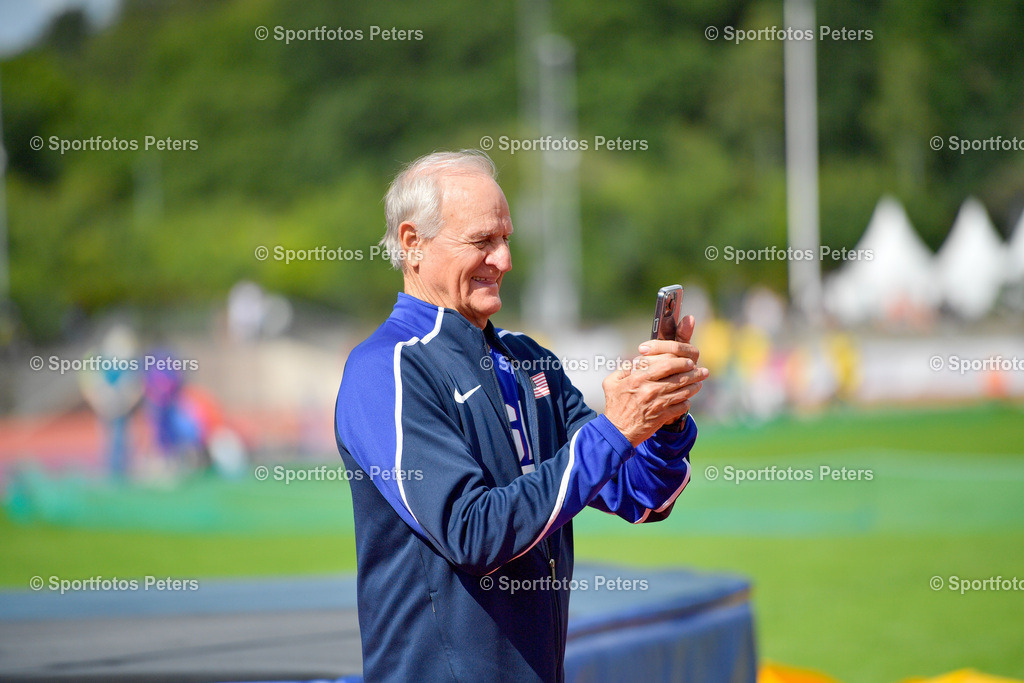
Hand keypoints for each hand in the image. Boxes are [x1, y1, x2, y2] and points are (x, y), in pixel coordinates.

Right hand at [603, 315, 708, 445]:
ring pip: (684, 391)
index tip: (687, 361)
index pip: (666, 364)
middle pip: (679, 377)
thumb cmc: (614, 405)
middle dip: (693, 372)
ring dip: (695, 386)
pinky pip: (681, 407)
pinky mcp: (663, 416)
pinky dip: (687, 402)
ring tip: (700, 382)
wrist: (617, 431)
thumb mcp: (611, 383)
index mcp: (638, 378)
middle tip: (701, 370)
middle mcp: (650, 390)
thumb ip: (624, 369)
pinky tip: (688, 399)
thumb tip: (638, 360)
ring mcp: (658, 404)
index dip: (680, 361)